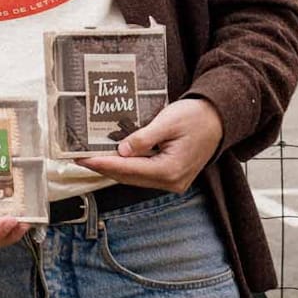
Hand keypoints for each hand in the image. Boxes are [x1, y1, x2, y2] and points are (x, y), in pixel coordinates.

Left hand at [76, 97, 222, 192]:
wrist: (219, 119)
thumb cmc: (195, 117)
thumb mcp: (167, 122)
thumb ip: (143, 138)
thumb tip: (121, 151)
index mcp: (171, 170)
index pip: (128, 169)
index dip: (102, 164)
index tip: (81, 159)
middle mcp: (172, 181)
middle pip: (129, 177)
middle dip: (103, 167)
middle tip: (78, 158)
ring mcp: (173, 181)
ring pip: (134, 178)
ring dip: (113, 168)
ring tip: (90, 158)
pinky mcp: (172, 176)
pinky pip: (143, 174)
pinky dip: (126, 167)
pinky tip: (112, 158)